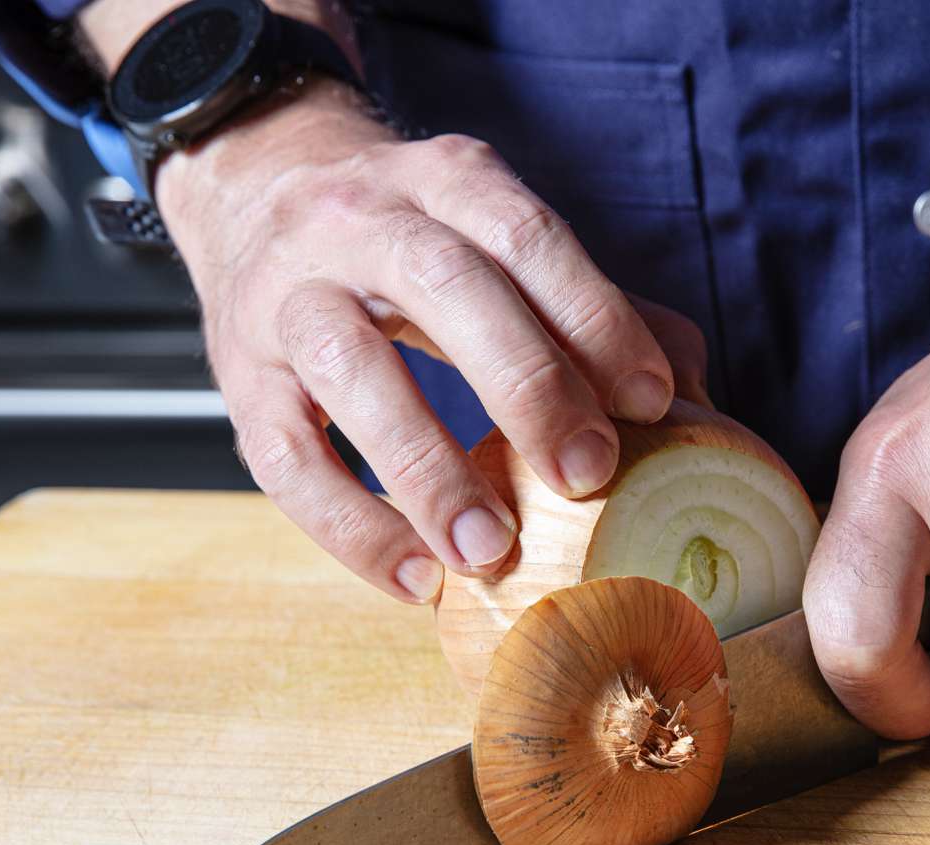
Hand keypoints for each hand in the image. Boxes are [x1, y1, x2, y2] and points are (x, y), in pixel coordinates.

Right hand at [156, 80, 708, 602]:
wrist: (255, 192)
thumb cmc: (409, 240)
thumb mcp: (494, 236)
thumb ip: (589, 304)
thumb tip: (690, 391)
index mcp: (447, 183)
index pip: (529, 237)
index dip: (595, 318)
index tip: (652, 402)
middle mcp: (359, 222)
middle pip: (447, 287)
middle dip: (529, 385)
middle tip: (588, 474)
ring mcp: (288, 296)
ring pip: (351, 371)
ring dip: (428, 468)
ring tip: (488, 550)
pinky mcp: (239, 377)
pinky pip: (285, 459)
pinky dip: (350, 526)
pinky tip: (414, 576)